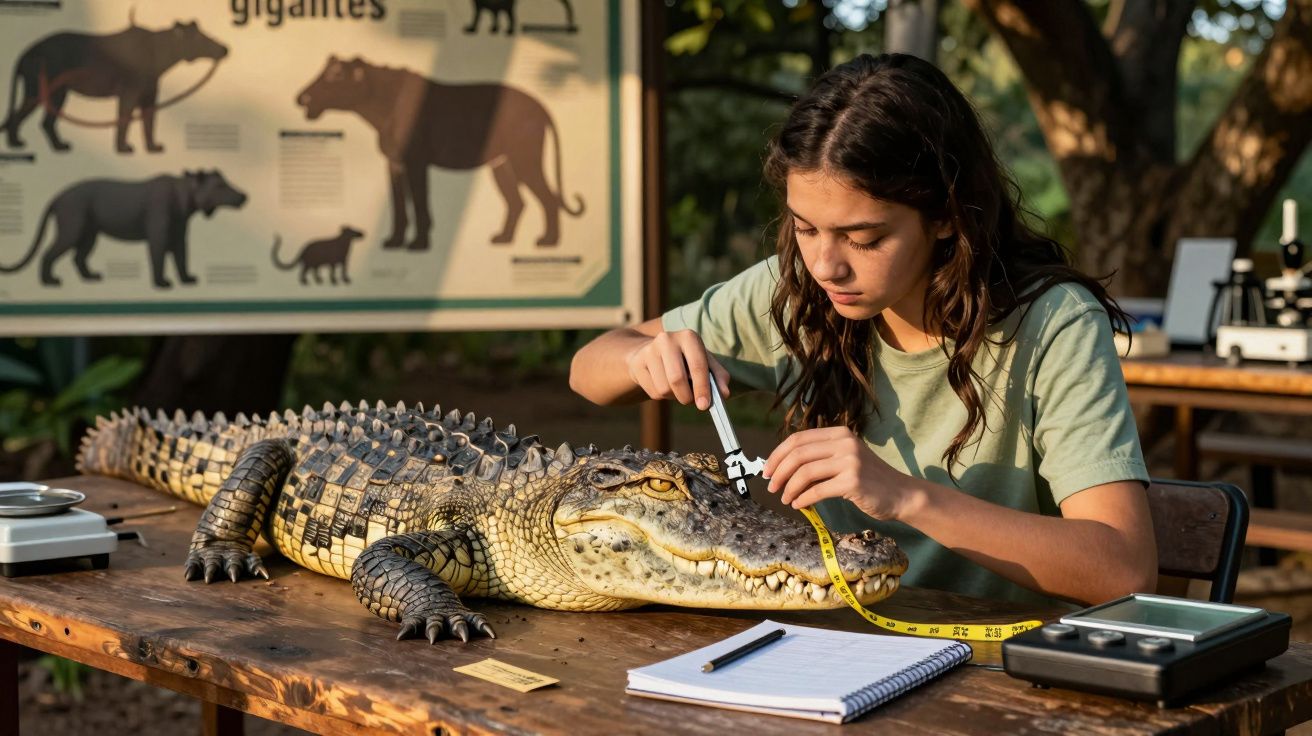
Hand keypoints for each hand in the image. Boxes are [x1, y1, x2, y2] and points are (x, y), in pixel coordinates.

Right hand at [624, 329, 730, 409]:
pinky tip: (663, 384)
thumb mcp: (705, 362)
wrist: (653, 352)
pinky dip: (662, 396)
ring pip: (664, 389)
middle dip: (686, 397)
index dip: (702, 388)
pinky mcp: (637, 364)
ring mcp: (649, 350)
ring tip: (677, 388)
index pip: (697, 365)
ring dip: (674, 396)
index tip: (705, 406)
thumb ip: (718, 377)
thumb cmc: (686, 359)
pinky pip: (653, 392)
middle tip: (691, 402)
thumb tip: (724, 394)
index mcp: (688, 336)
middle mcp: (667, 339)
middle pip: (677, 379)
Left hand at [762, 427, 922, 520]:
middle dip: (779, 472)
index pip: (798, 439)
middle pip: (798, 454)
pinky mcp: (853, 481)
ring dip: (789, 488)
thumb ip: (820, 458)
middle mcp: (844, 443)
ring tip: (785, 499)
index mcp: (839, 434)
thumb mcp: (845, 459)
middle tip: (771, 486)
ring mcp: (850, 461)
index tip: (767, 470)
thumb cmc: (869, 479)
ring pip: (805, 472)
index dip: (778, 454)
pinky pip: (817, 490)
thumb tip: (782, 468)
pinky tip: (798, 505)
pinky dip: (803, 499)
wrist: (900, 494)